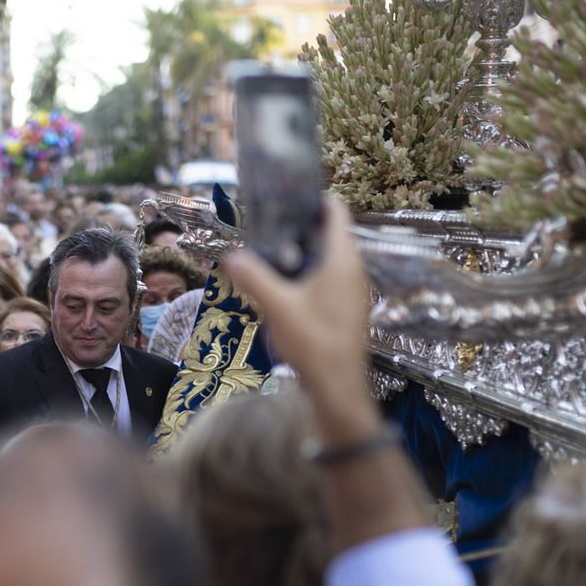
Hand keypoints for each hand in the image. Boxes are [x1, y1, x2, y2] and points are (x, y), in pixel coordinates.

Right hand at [224, 198, 377, 442]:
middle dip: (299, 228)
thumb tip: (232, 255)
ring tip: (269, 256)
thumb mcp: (278, 307)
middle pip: (328, 233)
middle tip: (267, 227)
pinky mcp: (346, 307)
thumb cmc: (313, 343)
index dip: (312, 199)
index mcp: (342, 259)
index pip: (335, 211)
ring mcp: (352, 289)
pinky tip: (284, 287)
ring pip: (327, 258)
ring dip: (301, 254)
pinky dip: (308, 274)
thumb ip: (254, 277)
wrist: (338, 387)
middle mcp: (353, 269)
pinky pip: (328, 278)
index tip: (285, 198)